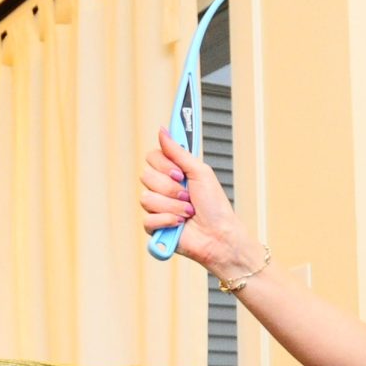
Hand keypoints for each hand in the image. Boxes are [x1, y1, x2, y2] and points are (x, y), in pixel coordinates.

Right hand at [138, 130, 250, 275]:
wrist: (219, 234)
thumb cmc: (214, 205)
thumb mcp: (200, 172)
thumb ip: (178, 151)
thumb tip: (162, 130)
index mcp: (172, 173)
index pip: (151, 158)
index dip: (164, 166)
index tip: (180, 174)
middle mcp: (162, 188)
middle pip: (146, 176)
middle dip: (171, 188)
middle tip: (188, 195)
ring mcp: (156, 208)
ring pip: (147, 198)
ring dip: (173, 206)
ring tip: (188, 212)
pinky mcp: (154, 227)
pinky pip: (148, 219)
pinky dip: (168, 221)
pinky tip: (180, 225)